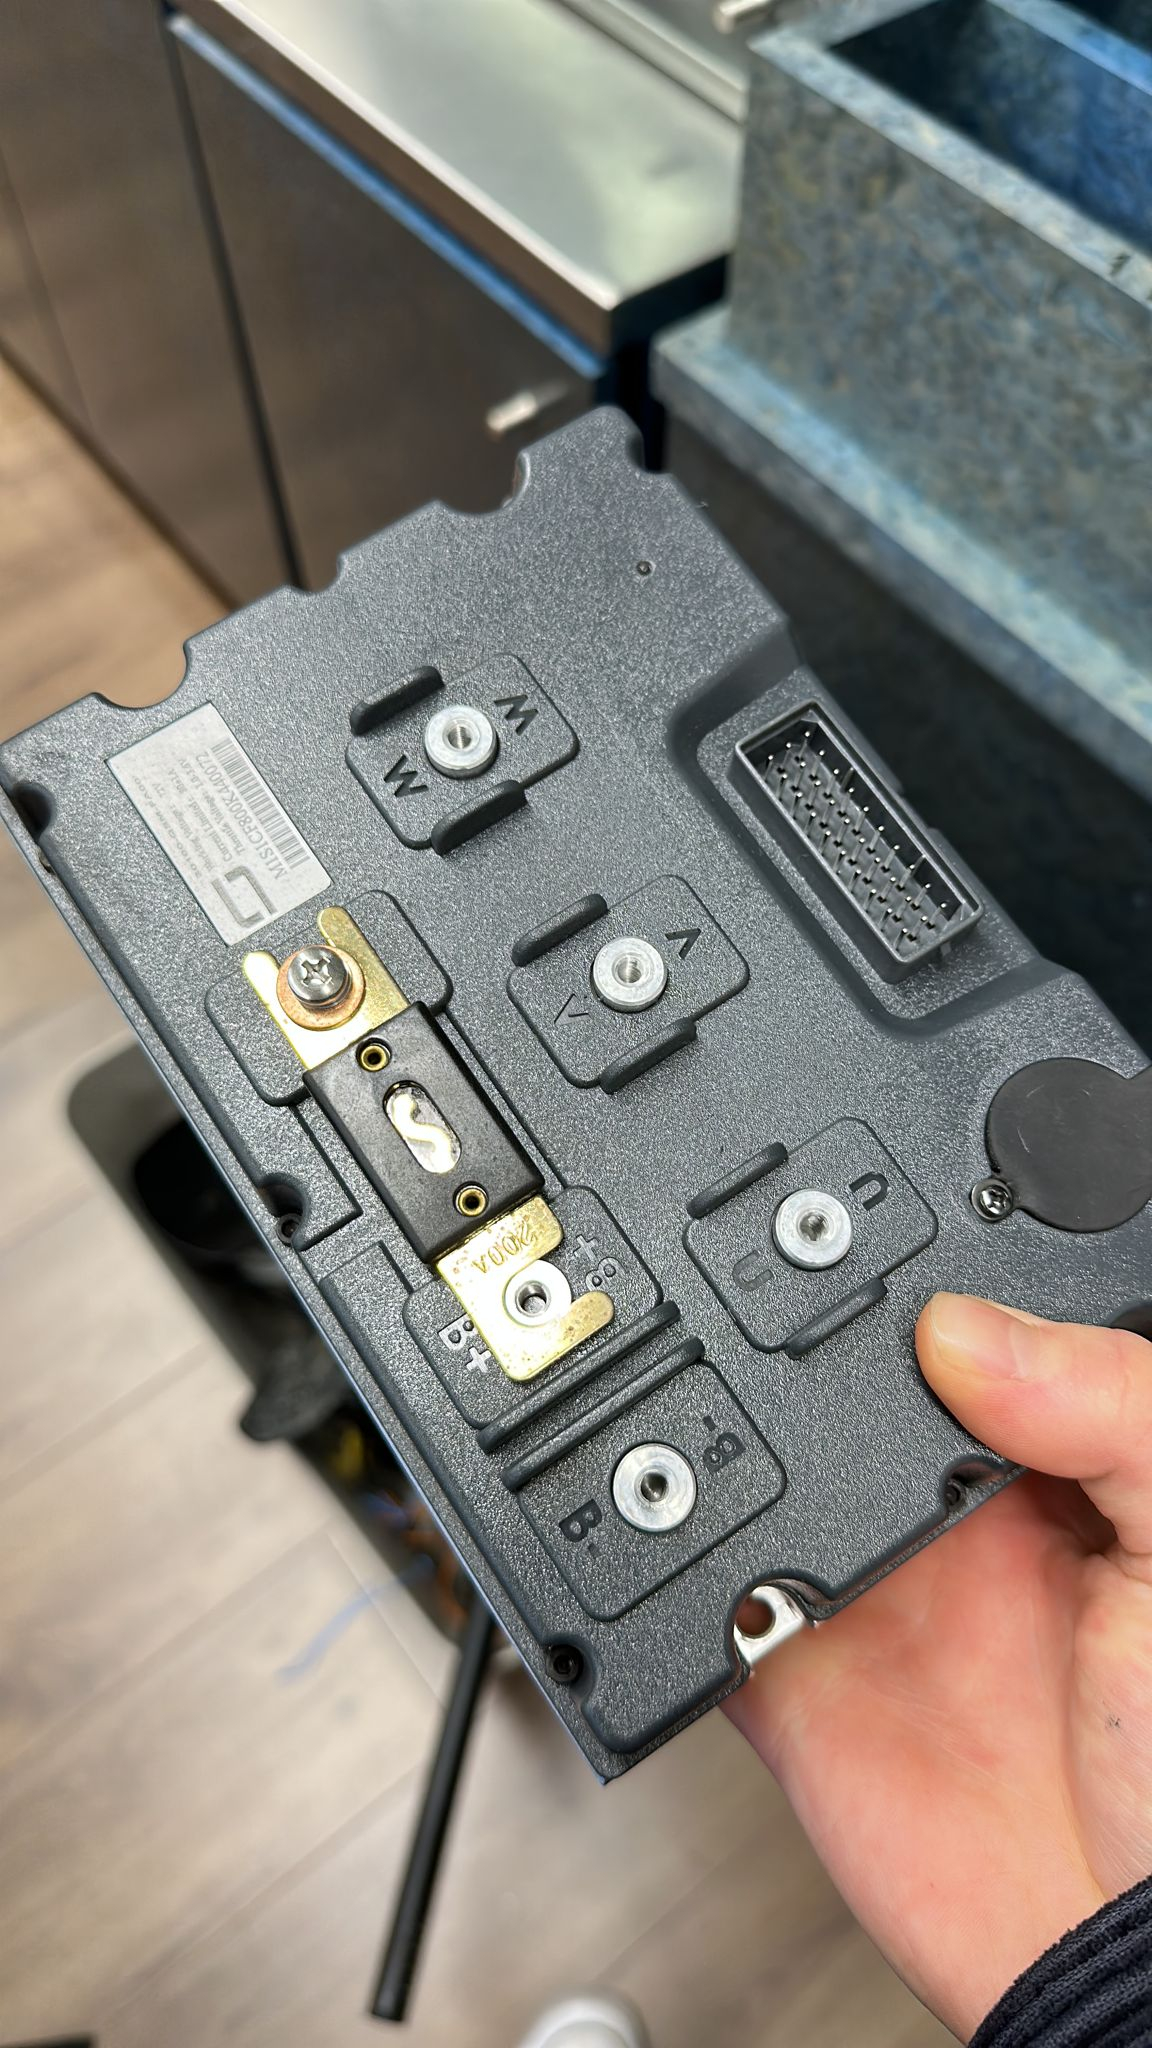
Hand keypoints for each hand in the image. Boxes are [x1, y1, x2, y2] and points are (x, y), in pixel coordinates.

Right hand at [726, 1295, 1151, 2040]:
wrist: (1118, 1950)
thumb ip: (1109, 1408)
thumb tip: (965, 1328)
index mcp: (1049, 1468)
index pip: (965, 1342)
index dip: (924, 1295)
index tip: (881, 1254)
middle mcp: (945, 1521)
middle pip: (842, 1396)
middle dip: (799, 1351)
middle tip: (778, 1320)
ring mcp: (861, 1594)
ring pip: (760, 1479)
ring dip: (727, 1442)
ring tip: (730, 1410)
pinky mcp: (782, 1675)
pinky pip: (701, 1600)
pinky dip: (672, 1564)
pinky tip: (685, 1527)